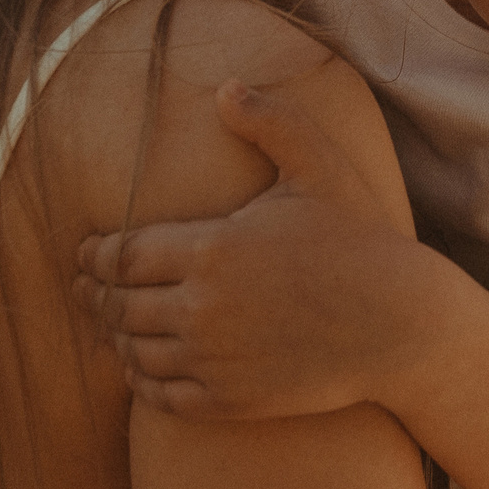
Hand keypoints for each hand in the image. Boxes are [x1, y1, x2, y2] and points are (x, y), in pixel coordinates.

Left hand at [77, 81, 427, 420]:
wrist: (402, 325)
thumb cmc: (363, 243)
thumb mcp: (322, 171)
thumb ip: (273, 124)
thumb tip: (226, 88)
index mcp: (212, 248)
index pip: (123, 255)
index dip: (96, 255)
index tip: (86, 253)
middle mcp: (200, 307)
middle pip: (119, 304)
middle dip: (96, 294)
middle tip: (87, 289)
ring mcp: (212, 358)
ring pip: (133, 351)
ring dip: (116, 337)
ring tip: (114, 326)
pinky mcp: (228, 399)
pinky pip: (160, 396)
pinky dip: (142, 381)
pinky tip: (143, 368)